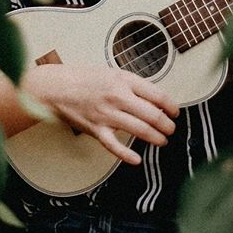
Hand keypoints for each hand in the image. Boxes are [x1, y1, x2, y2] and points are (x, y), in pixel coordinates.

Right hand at [23, 64, 178, 164]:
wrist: (57, 87)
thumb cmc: (85, 79)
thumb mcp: (112, 73)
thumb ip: (132, 85)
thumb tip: (154, 99)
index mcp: (124, 80)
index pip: (157, 95)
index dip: (171, 106)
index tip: (175, 112)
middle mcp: (117, 97)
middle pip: (152, 114)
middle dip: (166, 125)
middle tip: (171, 129)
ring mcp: (107, 114)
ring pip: (139, 130)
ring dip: (155, 138)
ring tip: (162, 141)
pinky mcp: (96, 129)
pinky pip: (114, 146)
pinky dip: (127, 154)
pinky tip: (137, 159)